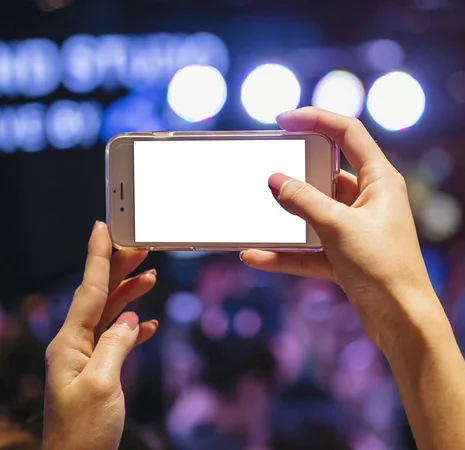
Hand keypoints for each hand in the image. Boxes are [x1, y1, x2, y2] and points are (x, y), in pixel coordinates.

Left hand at [43, 222, 158, 449]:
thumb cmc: (84, 431)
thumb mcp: (103, 384)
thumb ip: (115, 345)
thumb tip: (127, 319)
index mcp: (69, 344)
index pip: (88, 291)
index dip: (96, 257)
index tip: (101, 228)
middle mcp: (74, 345)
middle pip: (99, 297)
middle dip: (119, 269)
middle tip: (140, 247)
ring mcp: (85, 358)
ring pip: (108, 315)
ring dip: (129, 295)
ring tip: (150, 277)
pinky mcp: (98, 371)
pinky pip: (115, 339)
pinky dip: (133, 327)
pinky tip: (148, 323)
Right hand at [241, 108, 441, 347]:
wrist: (402, 321)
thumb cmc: (383, 267)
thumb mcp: (339, 227)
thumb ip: (304, 201)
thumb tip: (275, 180)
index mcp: (380, 180)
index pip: (348, 133)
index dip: (316, 119)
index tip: (283, 120)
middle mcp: (369, 199)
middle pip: (327, 173)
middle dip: (296, 172)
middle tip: (266, 167)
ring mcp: (356, 228)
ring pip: (315, 213)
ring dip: (287, 216)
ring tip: (255, 210)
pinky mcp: (346, 256)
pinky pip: (310, 248)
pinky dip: (285, 253)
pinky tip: (256, 256)